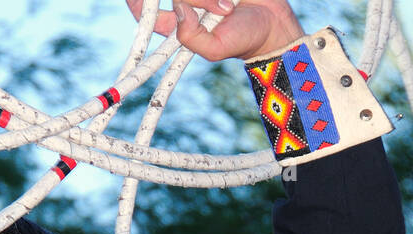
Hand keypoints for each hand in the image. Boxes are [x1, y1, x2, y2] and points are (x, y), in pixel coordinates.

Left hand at [125, 0, 303, 61]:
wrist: (275, 24)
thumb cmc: (244, 41)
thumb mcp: (213, 49)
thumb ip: (190, 36)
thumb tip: (178, 7)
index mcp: (179, 24)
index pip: (147, 12)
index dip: (138, 3)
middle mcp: (188, 4)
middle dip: (187, 1)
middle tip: (215, 8)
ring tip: (228, 9)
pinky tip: (234, 0)